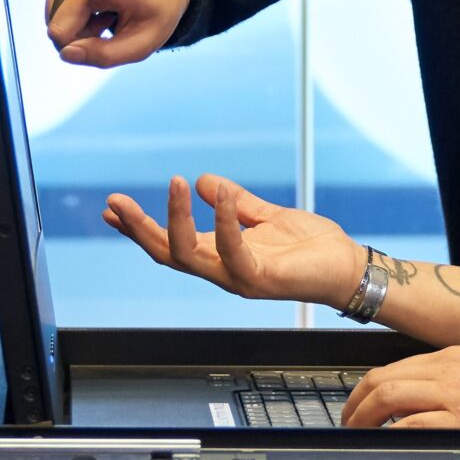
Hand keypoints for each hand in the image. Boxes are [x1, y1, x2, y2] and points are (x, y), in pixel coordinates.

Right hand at [21, 0, 190, 67]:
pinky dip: (68, 20)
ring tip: (102, 19)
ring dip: (73, 30)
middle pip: (59, 23)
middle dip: (74, 40)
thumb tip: (65, 54)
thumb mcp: (142, 45)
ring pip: (52, 18)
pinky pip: (52, 8)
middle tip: (104, 32)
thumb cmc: (152, 13)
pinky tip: (91, 14)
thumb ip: (106, 55)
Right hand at [103, 173, 365, 305]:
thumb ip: (235, 201)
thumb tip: (203, 181)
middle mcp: (221, 270)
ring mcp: (238, 278)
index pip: (168, 242)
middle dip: (138, 229)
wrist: (347, 266)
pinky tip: (219, 195)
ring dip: (176, 220)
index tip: (112, 208)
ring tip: (173, 183)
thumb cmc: (310, 247)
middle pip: (166, 253)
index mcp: (218, 254)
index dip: (139, 227)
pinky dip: (224, 222)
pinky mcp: (261, 279)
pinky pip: (233, 251)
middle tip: (115, 202)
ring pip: (190, 256)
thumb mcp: (266, 214)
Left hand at [342, 348, 459, 430]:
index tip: (356, 406)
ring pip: (390, 396)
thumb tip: (423, 405)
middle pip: (381, 379)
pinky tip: (388, 445)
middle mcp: (451, 369)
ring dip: (365, 420)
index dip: (364, 389)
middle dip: (354, 404)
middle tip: (348, 424)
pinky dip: (394, 434)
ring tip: (359, 438)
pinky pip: (415, 424)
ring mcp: (458, 395)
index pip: (393, 367)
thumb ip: (455, 383)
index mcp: (455, 356)